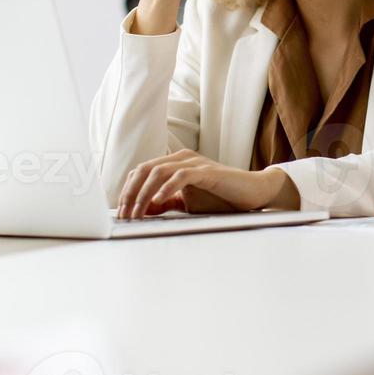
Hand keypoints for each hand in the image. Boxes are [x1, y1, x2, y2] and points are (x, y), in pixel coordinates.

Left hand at [116, 149, 297, 218]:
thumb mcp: (188, 203)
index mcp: (174, 164)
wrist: (252, 193)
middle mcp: (182, 159)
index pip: (141, 172)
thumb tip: (143, 208)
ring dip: (143, 194)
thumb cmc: (221, 198)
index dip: (128, 191)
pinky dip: (166, 188)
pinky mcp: (207, 171)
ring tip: (137, 213)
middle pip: (144, 170)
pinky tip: (157, 202)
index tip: (121, 213)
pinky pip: (181, 176)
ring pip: (158, 172)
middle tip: (124, 215)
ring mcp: (194, 163)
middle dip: (130, 193)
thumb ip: (167, 203)